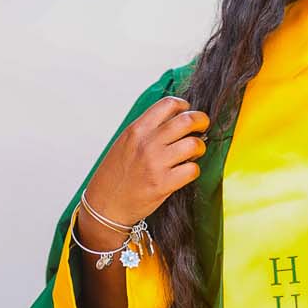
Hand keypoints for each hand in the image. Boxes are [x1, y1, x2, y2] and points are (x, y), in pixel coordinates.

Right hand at [81, 95, 209, 232]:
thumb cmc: (116, 174)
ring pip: (194, 144)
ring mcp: (156, 164)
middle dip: (201, 121)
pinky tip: (185, 171)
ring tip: (193, 153)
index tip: (187, 112)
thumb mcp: (125, 142)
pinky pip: (192, 170)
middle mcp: (147, 143)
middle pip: (187, 120)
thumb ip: (148, 129)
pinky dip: (193, 170)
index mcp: (137, 130)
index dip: (183, 107)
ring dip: (199, 148)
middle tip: (201, 128)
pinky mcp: (163, 184)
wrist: (105, 204)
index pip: (168, 104)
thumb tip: (177, 119)